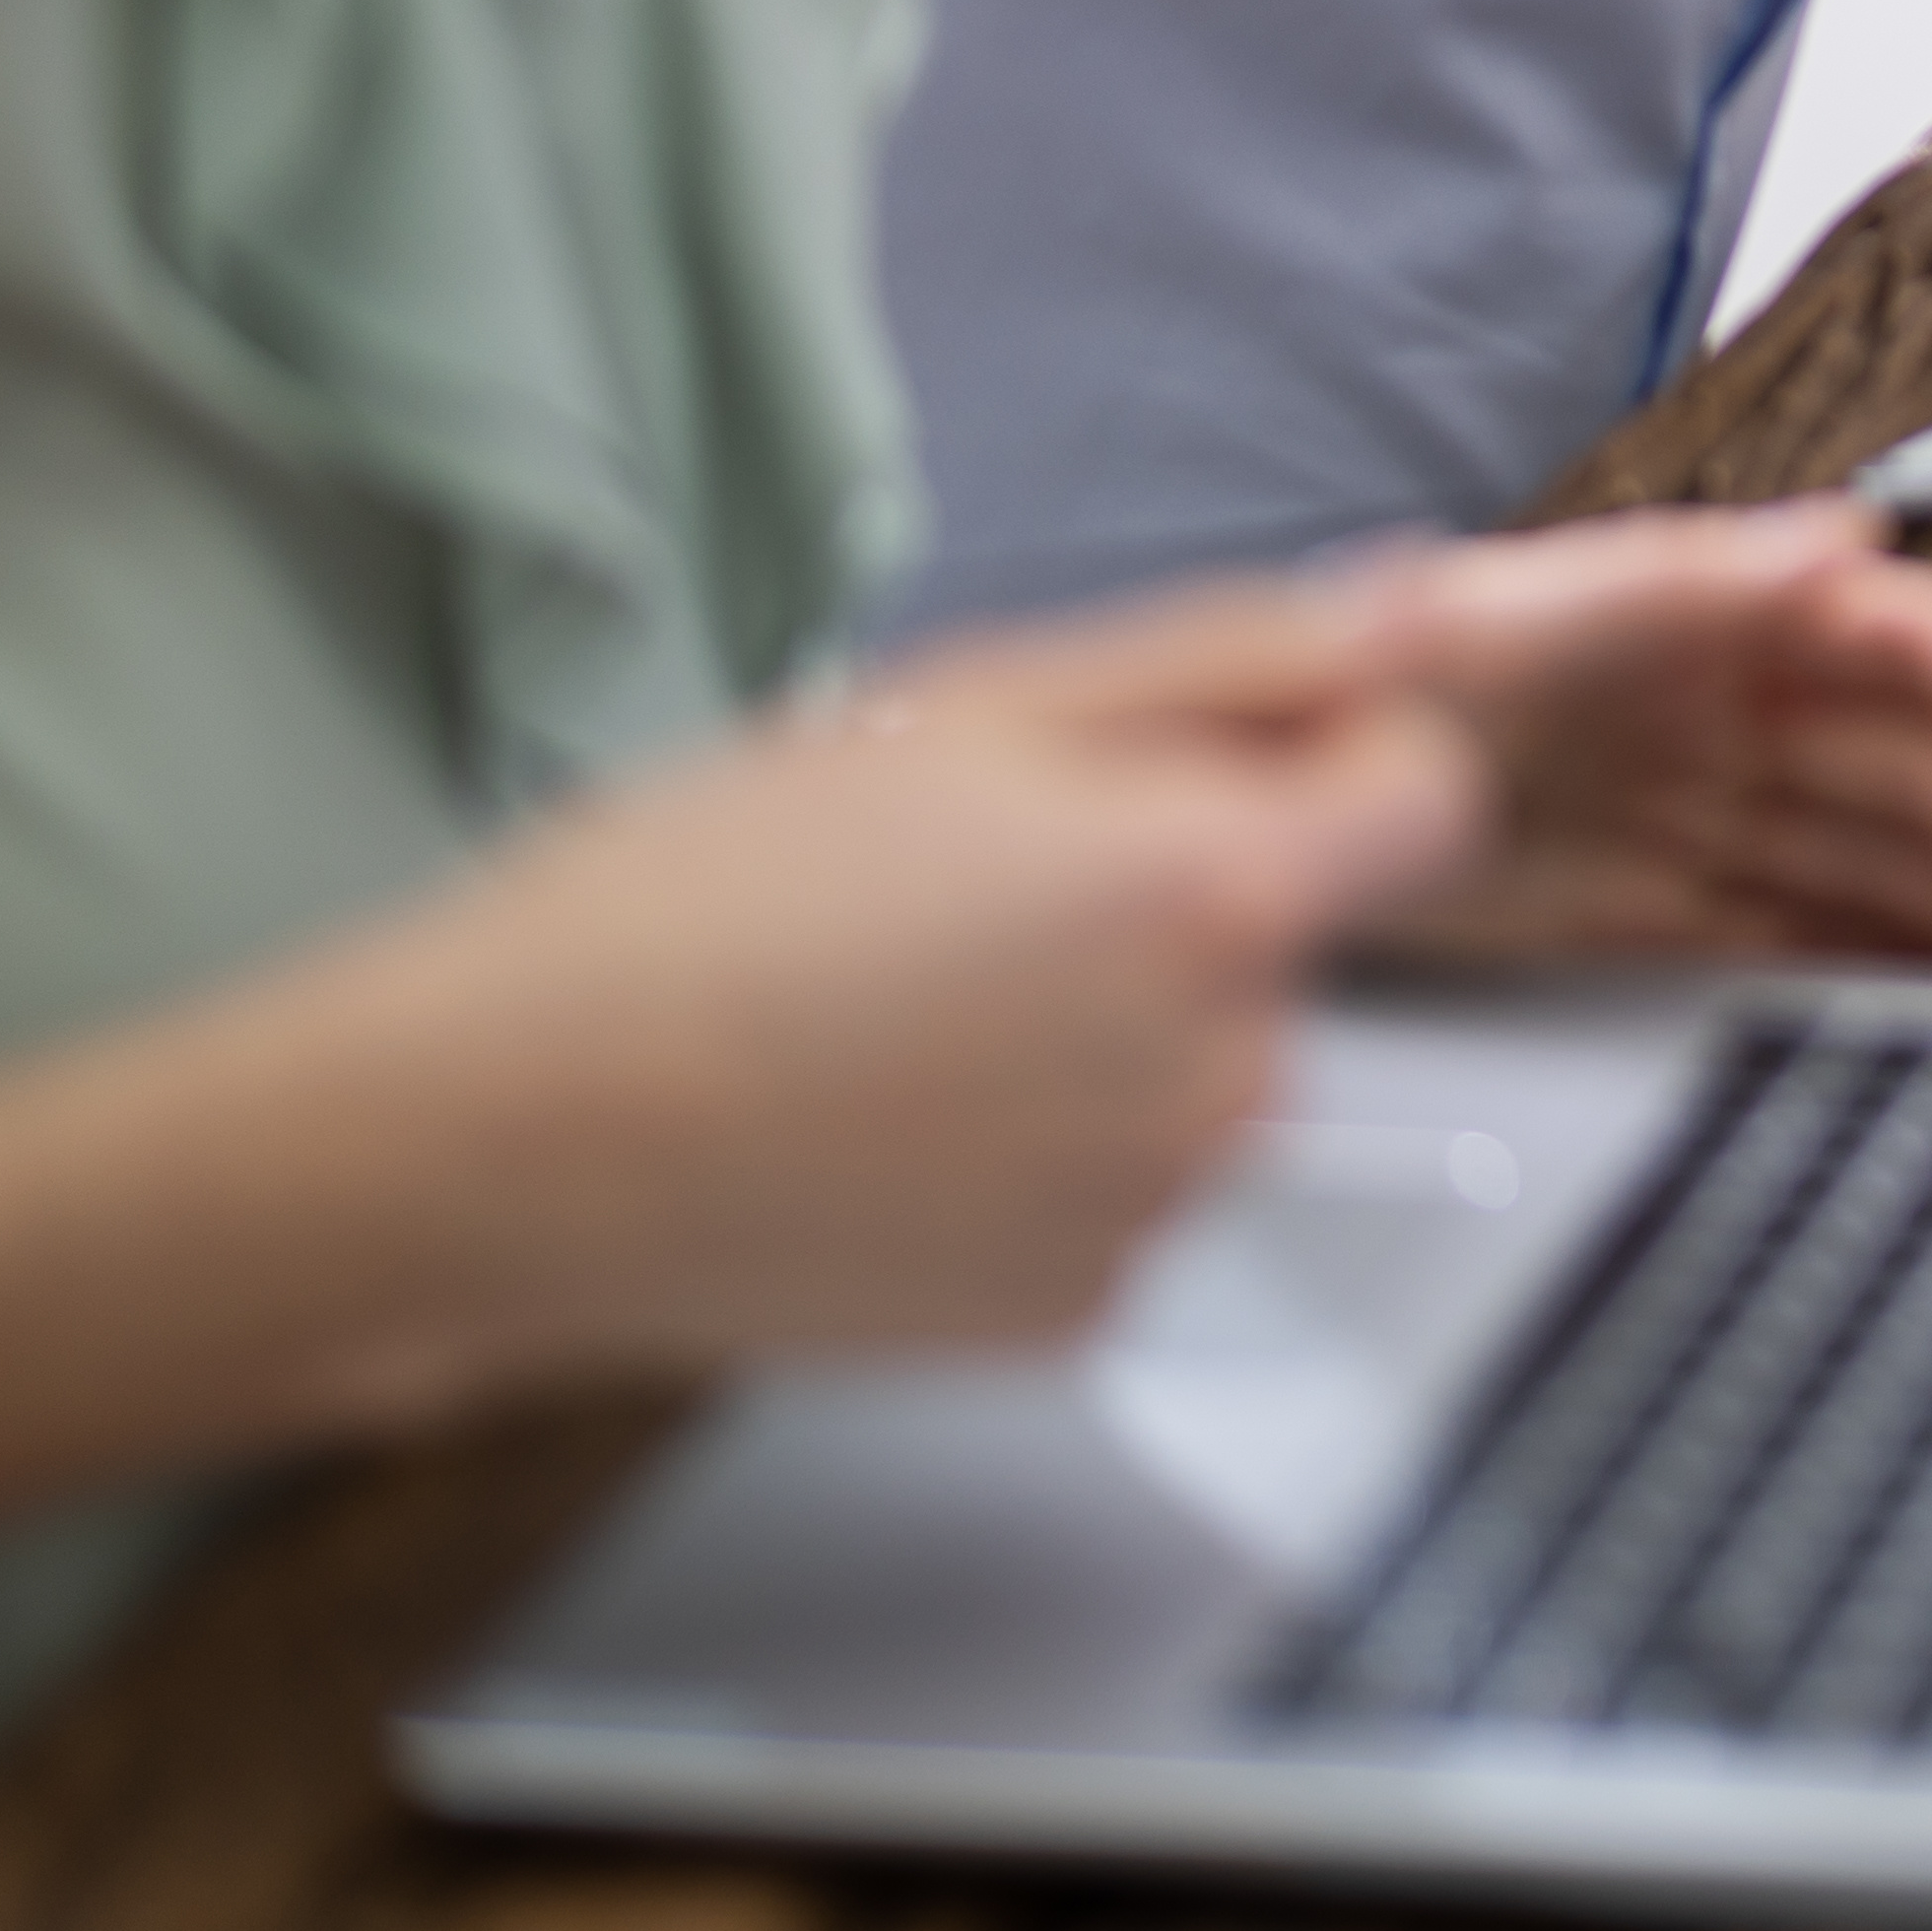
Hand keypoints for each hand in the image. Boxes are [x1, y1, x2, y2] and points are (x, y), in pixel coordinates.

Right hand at [302, 578, 1488, 1392]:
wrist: (499, 1139)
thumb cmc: (689, 910)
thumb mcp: (968, 710)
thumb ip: (1228, 662)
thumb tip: (1410, 620)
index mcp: (1211, 894)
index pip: (1432, 796)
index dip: (1332, 754)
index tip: (1206, 757)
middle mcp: (1223, 1070)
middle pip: (1290, 934)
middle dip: (1178, 888)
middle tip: (965, 879)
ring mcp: (1153, 1207)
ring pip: (1197, 1058)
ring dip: (1100, 1018)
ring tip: (893, 999)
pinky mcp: (1075, 1310)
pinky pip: (1115, 1183)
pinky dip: (1034, 1144)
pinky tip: (881, 1111)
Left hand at [1352, 506, 1931, 977]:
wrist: (1238, 809)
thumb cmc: (1359, 676)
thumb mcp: (1497, 614)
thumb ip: (1666, 582)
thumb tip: (1831, 543)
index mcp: (1707, 621)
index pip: (1886, 642)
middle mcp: (1727, 714)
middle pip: (1905, 768)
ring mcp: (1704, 818)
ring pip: (1879, 865)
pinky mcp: (1663, 917)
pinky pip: (1807, 943)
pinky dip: (1892, 975)